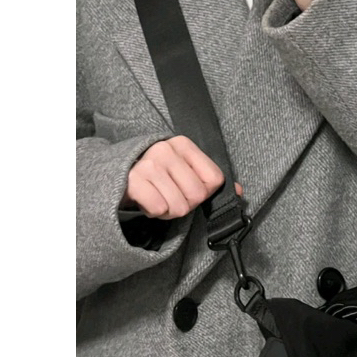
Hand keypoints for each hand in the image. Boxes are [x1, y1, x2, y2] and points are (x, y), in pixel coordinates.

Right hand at [121, 135, 243, 219]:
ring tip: (158, 198)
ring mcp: (148, 164)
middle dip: (186, 204)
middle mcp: (166, 150)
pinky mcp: (133, 182)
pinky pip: (159, 208)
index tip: (188, 187)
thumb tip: (240, 192)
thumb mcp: (184, 170)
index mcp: (183, 145)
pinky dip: (154, 212)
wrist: (116, 175)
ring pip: (179, 206)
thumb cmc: (157, 176)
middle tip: (170, 195)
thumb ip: (211, 180)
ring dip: (169, 210)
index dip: (205, 192)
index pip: (214, 179)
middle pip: (197, 195)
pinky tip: (146, 200)